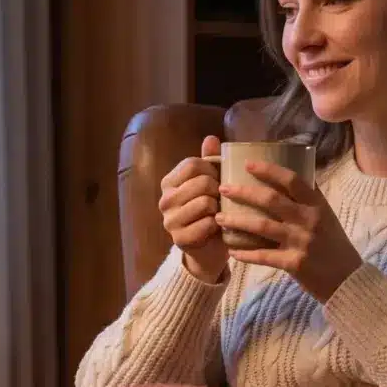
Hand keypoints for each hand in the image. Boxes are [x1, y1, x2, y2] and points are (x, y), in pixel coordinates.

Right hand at [159, 134, 228, 282]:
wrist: (208, 249)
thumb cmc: (211, 211)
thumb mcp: (211, 183)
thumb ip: (209, 160)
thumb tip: (211, 138)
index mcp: (169, 182)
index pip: (193, 164)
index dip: (212, 169)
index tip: (218, 180)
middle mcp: (164, 200)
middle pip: (201, 182)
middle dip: (219, 190)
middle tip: (221, 200)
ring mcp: (169, 220)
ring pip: (205, 202)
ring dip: (219, 208)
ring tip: (219, 213)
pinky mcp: (179, 239)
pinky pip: (207, 224)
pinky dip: (217, 225)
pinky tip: (216, 228)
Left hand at [217, 159, 361, 301]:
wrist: (347, 279)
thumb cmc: (333, 244)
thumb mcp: (326, 216)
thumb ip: (309, 198)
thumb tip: (290, 173)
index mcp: (316, 205)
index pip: (292, 180)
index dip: (269, 170)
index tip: (248, 164)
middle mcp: (309, 220)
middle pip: (271, 200)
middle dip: (243, 192)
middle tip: (222, 188)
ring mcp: (301, 242)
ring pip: (262, 227)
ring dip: (236, 221)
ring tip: (218, 218)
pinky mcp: (295, 264)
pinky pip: (263, 256)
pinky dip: (245, 254)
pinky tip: (232, 252)